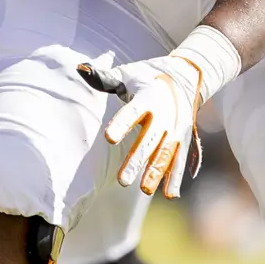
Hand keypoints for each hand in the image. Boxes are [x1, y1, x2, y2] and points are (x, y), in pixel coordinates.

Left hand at [78, 52, 204, 198]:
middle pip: (149, 140)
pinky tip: (170, 195)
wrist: (184, 77)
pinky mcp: (183, 139)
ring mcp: (176, 129)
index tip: (108, 138)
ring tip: (144, 189)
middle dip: (137, 160)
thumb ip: (104, 77)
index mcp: (149, 95)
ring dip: (156, 172)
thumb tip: (80, 68)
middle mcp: (165, 114)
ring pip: (166, 153)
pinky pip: (180, 159)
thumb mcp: (126, 73)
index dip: (121, 124)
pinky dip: (176, 176)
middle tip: (122, 180)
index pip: (133, 111)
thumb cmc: (145, 76)